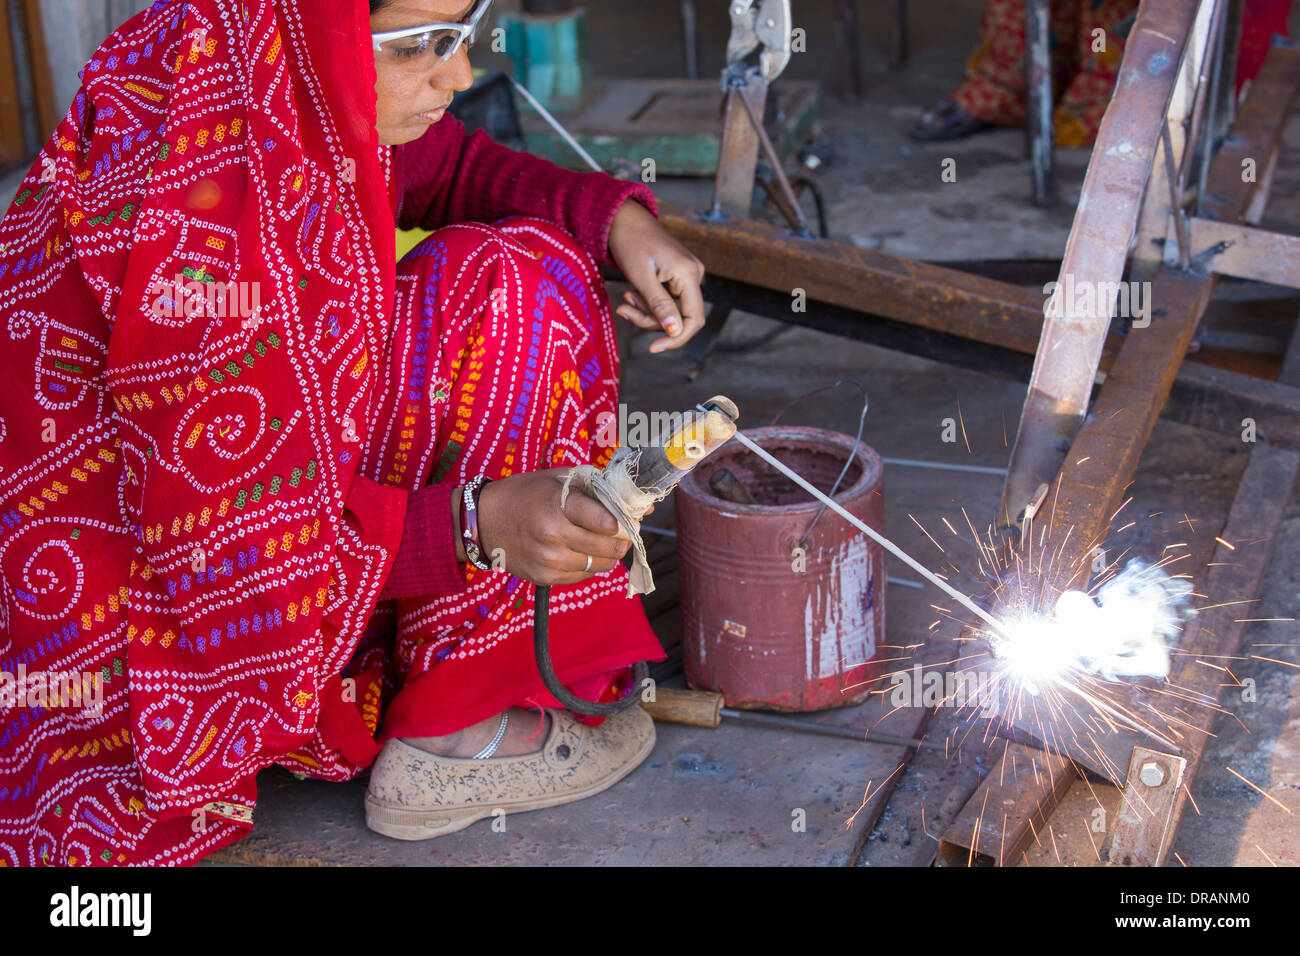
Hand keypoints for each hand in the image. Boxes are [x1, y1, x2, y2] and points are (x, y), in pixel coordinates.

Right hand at [475, 469, 630, 585]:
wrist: (482, 522)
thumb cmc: (524, 494)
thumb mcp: (556, 479)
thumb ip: (594, 486)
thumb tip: (635, 502)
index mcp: (558, 505)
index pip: (606, 522)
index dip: (623, 522)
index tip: (627, 518)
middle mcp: (554, 535)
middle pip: (609, 547)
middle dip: (623, 540)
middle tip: (625, 533)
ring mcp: (549, 560)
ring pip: (600, 565)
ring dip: (608, 555)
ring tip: (605, 542)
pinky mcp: (544, 578)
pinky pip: (582, 576)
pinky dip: (589, 565)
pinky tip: (582, 551)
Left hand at [607, 198, 706, 353]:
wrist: (622, 219)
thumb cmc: (630, 242)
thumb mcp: (641, 276)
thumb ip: (659, 305)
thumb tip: (675, 331)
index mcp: (689, 274)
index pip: (694, 319)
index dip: (676, 337)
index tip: (653, 347)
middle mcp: (694, 274)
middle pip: (680, 317)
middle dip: (651, 321)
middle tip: (624, 311)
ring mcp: (686, 275)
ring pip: (671, 311)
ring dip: (646, 312)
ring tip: (626, 299)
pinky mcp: (677, 276)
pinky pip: (667, 300)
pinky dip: (648, 304)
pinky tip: (632, 293)